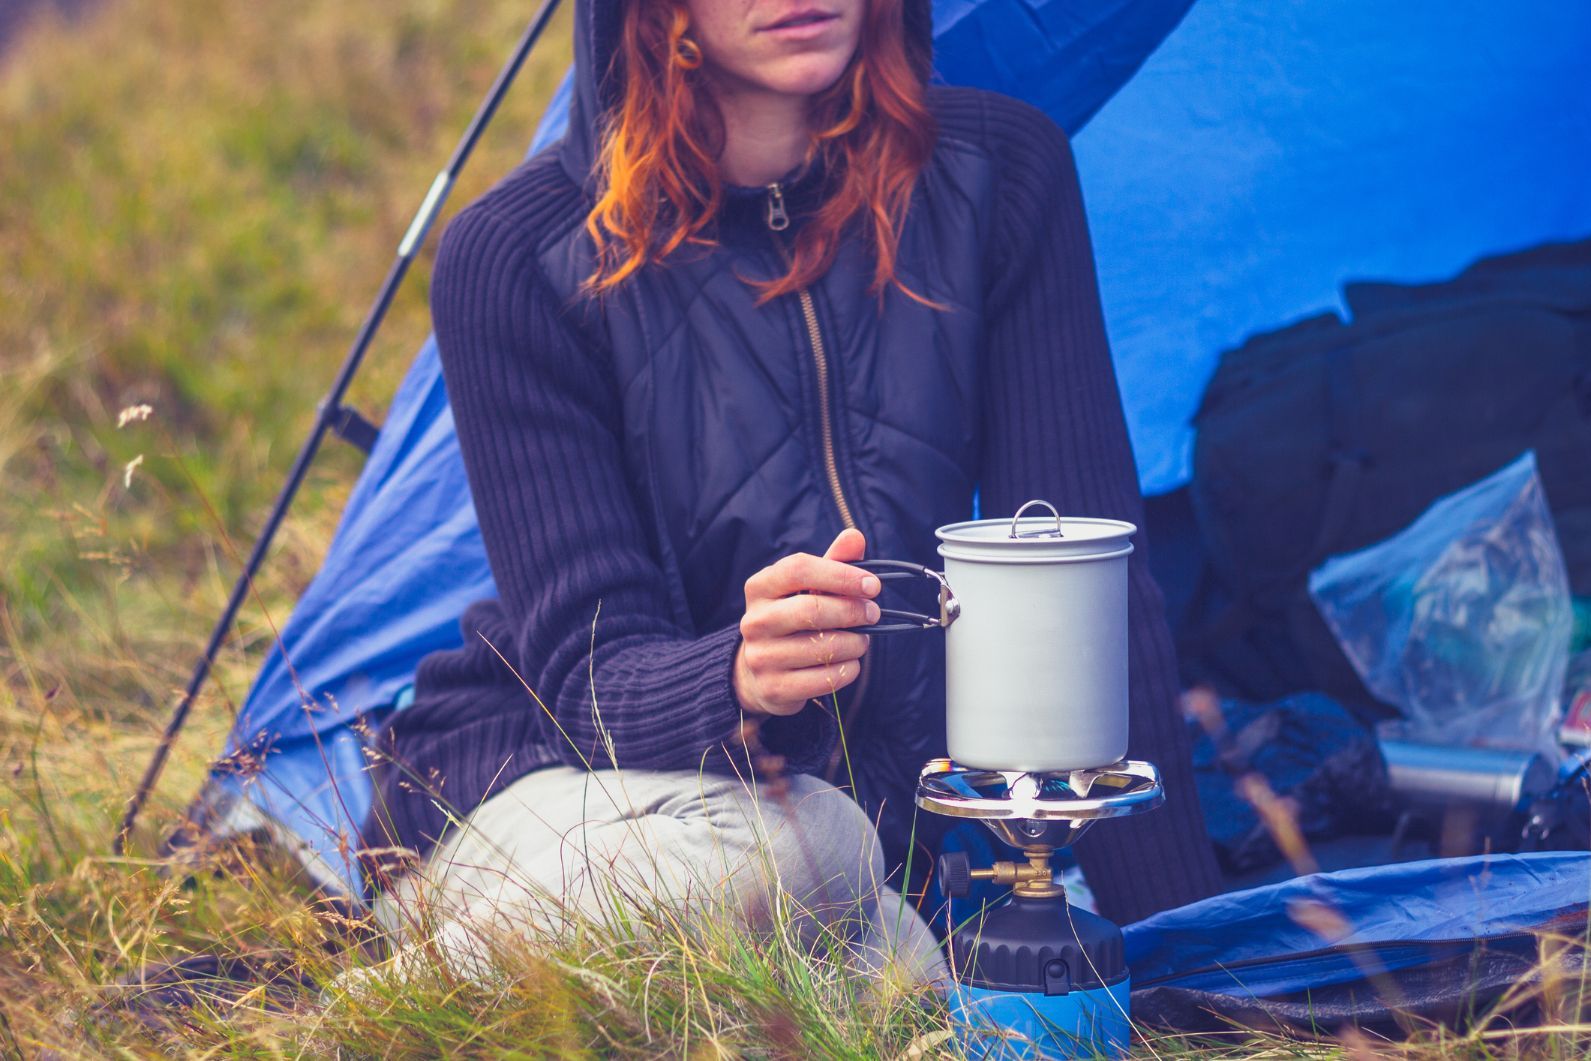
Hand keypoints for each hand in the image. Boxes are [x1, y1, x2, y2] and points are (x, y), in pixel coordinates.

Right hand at [733, 528, 880, 716]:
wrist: (760, 671)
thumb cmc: (793, 618)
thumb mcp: (808, 587)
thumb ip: (833, 562)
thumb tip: (855, 536)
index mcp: (760, 587)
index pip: (799, 569)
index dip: (840, 574)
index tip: (872, 585)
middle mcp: (754, 621)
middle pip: (812, 610)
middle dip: (853, 611)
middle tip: (873, 613)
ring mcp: (761, 656)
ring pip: (824, 647)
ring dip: (855, 643)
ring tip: (860, 640)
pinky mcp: (774, 687)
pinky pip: (826, 678)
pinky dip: (848, 669)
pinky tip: (849, 662)